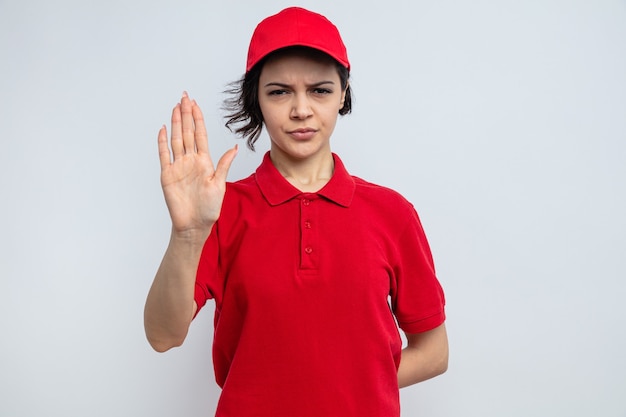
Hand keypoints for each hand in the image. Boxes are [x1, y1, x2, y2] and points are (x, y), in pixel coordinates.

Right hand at [158, 92, 237, 234]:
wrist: (194, 225)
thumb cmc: (209, 208)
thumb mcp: (219, 185)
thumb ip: (224, 164)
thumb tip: (234, 147)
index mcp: (204, 161)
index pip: (200, 135)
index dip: (198, 118)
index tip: (195, 104)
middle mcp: (190, 161)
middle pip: (187, 132)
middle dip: (186, 114)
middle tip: (184, 97)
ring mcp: (178, 167)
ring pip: (176, 140)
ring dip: (176, 123)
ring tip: (175, 107)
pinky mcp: (167, 175)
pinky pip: (164, 155)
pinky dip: (162, 142)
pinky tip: (163, 129)